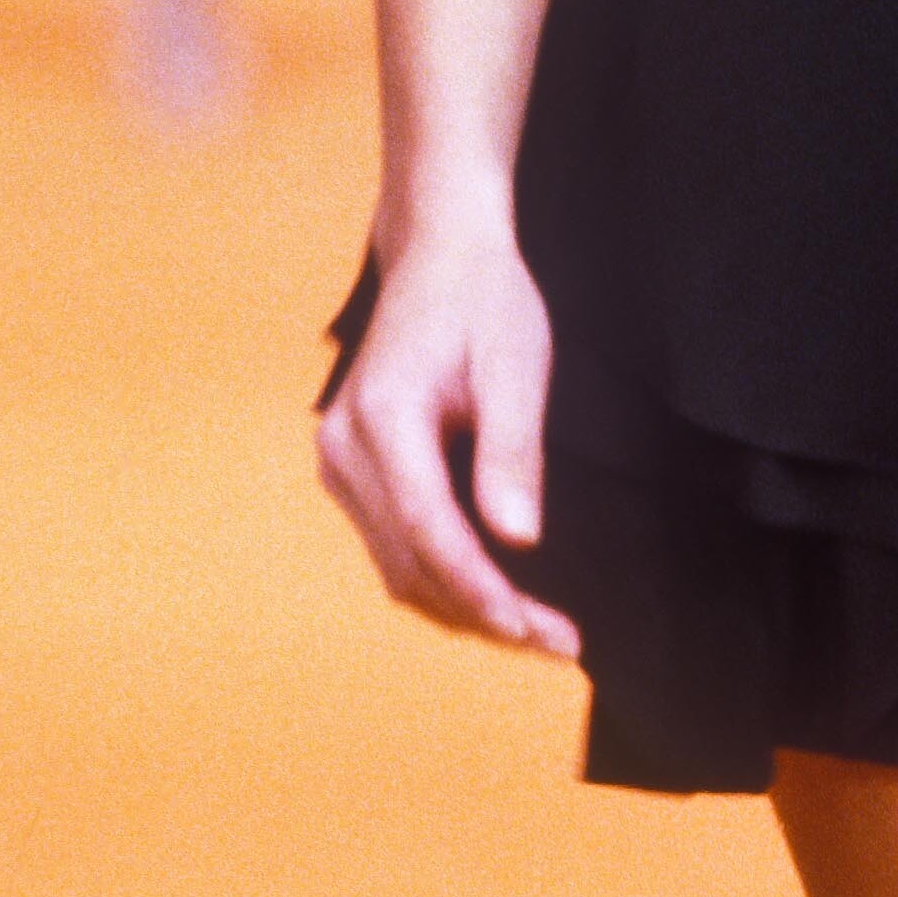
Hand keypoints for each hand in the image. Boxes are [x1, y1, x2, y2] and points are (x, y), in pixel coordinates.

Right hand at [315, 224, 580, 656]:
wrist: (437, 251)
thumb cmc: (483, 298)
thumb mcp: (517, 361)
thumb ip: (513, 450)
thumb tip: (516, 540)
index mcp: (382, 416)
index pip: (428, 530)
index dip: (481, 590)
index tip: (535, 632)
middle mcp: (344, 446)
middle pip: (409, 563)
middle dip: (483, 614)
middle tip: (558, 645)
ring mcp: (340, 461)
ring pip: (398, 566)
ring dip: (464, 607)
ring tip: (538, 633)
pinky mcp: (352, 470)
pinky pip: (395, 544)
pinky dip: (444, 578)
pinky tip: (496, 595)